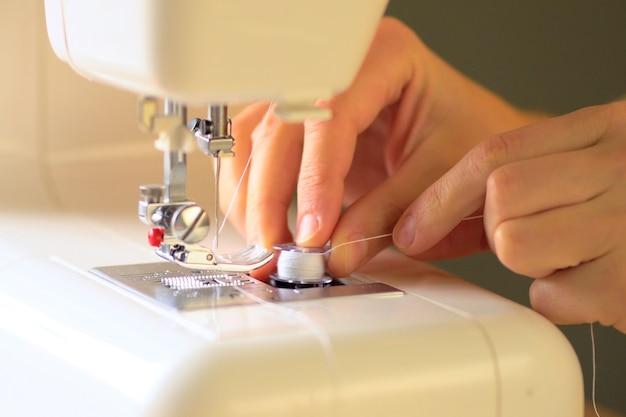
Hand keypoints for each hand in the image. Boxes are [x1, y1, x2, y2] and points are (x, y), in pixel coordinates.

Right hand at [221, 17, 539, 276]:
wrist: (480, 133)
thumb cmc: (473, 135)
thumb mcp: (439, 175)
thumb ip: (386, 214)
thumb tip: (337, 252)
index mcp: (383, 55)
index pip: (330, 115)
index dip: (316, 177)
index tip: (313, 231)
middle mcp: (340, 63)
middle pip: (282, 123)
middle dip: (273, 192)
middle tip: (279, 246)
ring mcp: (316, 87)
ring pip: (259, 132)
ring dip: (254, 191)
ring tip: (267, 239)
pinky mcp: (304, 118)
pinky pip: (261, 146)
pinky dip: (256, 187)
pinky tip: (264, 220)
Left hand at [394, 100, 625, 332]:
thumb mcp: (593, 167)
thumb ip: (527, 176)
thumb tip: (426, 220)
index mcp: (605, 129)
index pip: (496, 153)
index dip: (442, 195)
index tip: (412, 226)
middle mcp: (619, 167)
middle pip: (500, 196)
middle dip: (495, 227)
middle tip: (530, 233)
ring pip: (515, 245)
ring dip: (528, 261)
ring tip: (572, 254)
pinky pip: (548, 295)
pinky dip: (558, 297)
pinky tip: (594, 281)